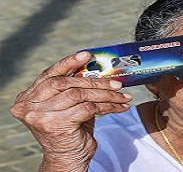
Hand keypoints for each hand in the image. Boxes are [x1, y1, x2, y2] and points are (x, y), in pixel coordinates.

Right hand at [10, 51, 132, 170]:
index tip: (87, 55)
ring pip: (80, 95)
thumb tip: (97, 68)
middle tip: (116, 82)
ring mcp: (41, 116)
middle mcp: (29, 107)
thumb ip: (74, 87)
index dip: (68, 63)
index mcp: (27, 98)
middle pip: (66, 83)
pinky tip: (119, 107)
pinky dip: (108, 106)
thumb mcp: (69, 105)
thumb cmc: (70, 129)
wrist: (67, 158)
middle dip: (95, 81)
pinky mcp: (57, 125)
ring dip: (106, 94)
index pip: (49, 75)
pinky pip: (89, 108)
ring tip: (122, 95)